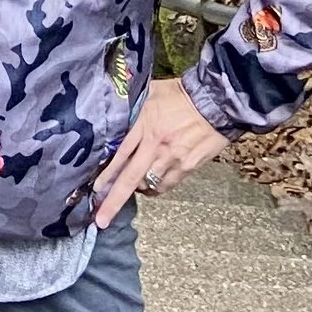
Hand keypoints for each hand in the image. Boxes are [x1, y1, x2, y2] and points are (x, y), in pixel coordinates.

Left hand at [92, 75, 228, 227]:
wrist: (216, 102)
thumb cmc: (182, 95)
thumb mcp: (151, 92)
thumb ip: (132, 103)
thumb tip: (113, 107)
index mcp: (144, 124)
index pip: (120, 154)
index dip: (106, 174)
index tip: (94, 190)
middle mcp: (155, 145)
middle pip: (130, 178)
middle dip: (113, 201)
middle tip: (101, 219)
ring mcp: (172, 159)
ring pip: (147, 184)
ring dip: (134, 191)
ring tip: (125, 192)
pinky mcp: (187, 167)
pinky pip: (165, 185)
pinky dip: (153, 188)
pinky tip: (148, 185)